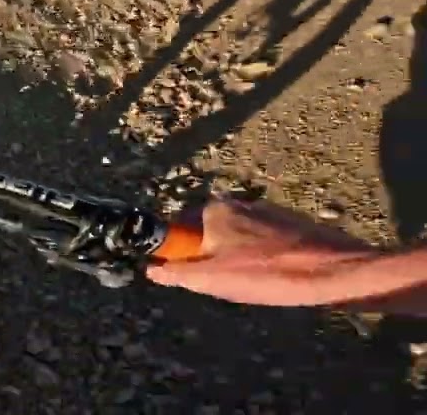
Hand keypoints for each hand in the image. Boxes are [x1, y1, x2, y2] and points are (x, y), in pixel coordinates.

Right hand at [146, 198, 380, 306]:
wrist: (337, 272)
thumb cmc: (269, 275)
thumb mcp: (213, 280)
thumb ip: (176, 273)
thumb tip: (150, 270)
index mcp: (213, 210)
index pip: (178, 229)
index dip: (182, 255)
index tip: (195, 275)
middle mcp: (236, 203)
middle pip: (207, 234)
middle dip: (210, 259)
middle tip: (226, 285)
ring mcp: (264, 211)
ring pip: (235, 239)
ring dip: (237, 260)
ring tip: (255, 284)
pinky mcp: (289, 223)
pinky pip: (261, 242)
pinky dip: (261, 258)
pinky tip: (275, 278)